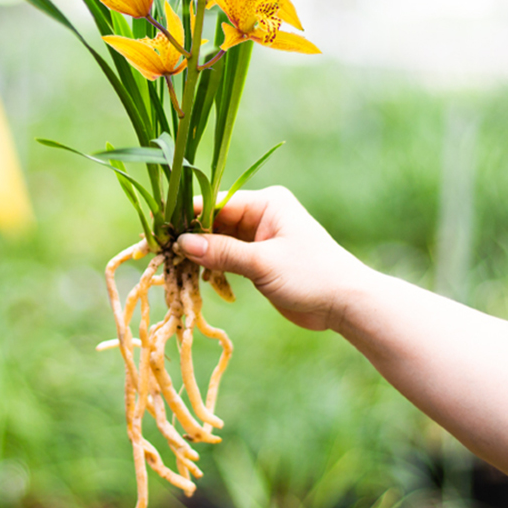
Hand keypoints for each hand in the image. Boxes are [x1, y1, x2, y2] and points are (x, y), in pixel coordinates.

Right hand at [175, 187, 370, 330]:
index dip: (188, 217)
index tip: (160, 230)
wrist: (347, 304)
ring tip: (172, 268)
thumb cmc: (312, 275)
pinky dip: (212, 268)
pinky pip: (227, 258)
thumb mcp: (263, 263)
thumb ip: (222, 253)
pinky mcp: (259, 260)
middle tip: (160, 252)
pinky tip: (196, 278)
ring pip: (218, 242)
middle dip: (190, 238)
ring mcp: (259, 238)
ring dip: (199, 255)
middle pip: (214, 222)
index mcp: (266, 203)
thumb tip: (183, 243)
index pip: (217, 203)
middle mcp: (261, 215)